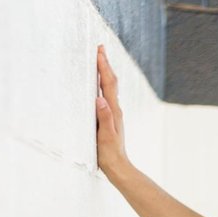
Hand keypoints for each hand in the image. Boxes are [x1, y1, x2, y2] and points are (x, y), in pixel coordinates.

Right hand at [95, 45, 128, 178]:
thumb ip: (104, 117)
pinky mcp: (110, 119)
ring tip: (99, 60)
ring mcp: (113, 114)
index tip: (99, 51)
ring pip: (109, 88)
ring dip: (104, 72)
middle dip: (105, 64)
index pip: (108, 84)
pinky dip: (103, 85)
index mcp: (113, 111)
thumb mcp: (105, 136)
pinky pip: (107, 97)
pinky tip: (99, 85)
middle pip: (111, 82)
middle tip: (99, 48)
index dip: (103, 67)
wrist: (118, 168)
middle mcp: (114, 110)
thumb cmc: (110, 154)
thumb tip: (100, 99)